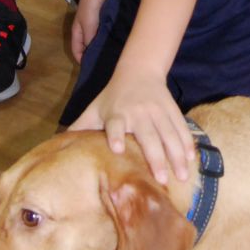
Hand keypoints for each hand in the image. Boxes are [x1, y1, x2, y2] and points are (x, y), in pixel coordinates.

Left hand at [68, 67, 196, 185]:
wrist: (140, 70)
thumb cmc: (113, 96)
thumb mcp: (95, 108)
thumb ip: (80, 126)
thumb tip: (58, 144)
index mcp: (117, 113)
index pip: (115, 124)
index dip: (116, 135)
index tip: (117, 148)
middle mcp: (138, 112)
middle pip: (148, 135)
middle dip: (156, 157)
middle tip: (161, 179)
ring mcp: (158, 110)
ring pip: (169, 134)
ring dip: (176, 156)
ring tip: (182, 176)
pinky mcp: (172, 109)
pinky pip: (181, 128)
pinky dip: (187, 144)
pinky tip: (192, 160)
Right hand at [71, 0, 108, 62]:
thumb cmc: (90, 10)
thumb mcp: (89, 26)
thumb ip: (89, 41)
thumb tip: (91, 54)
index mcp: (77, 33)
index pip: (76, 52)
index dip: (82, 60)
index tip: (91, 68)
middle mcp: (83, 31)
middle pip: (85, 48)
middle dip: (91, 56)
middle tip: (102, 64)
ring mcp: (92, 26)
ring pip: (94, 42)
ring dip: (99, 48)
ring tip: (108, 56)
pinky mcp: (100, 22)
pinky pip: (101, 35)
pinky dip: (104, 40)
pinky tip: (112, 44)